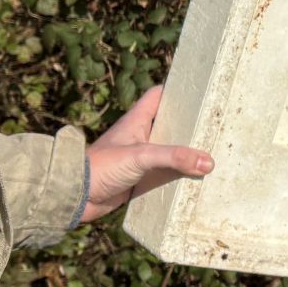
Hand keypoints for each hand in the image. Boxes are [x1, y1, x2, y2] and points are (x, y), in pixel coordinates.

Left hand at [81, 84, 212, 222]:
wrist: (74, 195)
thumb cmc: (102, 166)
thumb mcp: (141, 156)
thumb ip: (174, 157)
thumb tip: (208, 162)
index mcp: (136, 121)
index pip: (158, 95)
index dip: (177, 91)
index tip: (200, 92)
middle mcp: (138, 137)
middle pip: (168, 124)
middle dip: (188, 126)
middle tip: (213, 126)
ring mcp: (138, 158)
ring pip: (167, 151)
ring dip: (183, 154)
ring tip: (210, 153)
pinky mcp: (138, 179)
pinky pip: (162, 174)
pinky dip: (175, 176)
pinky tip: (192, 180)